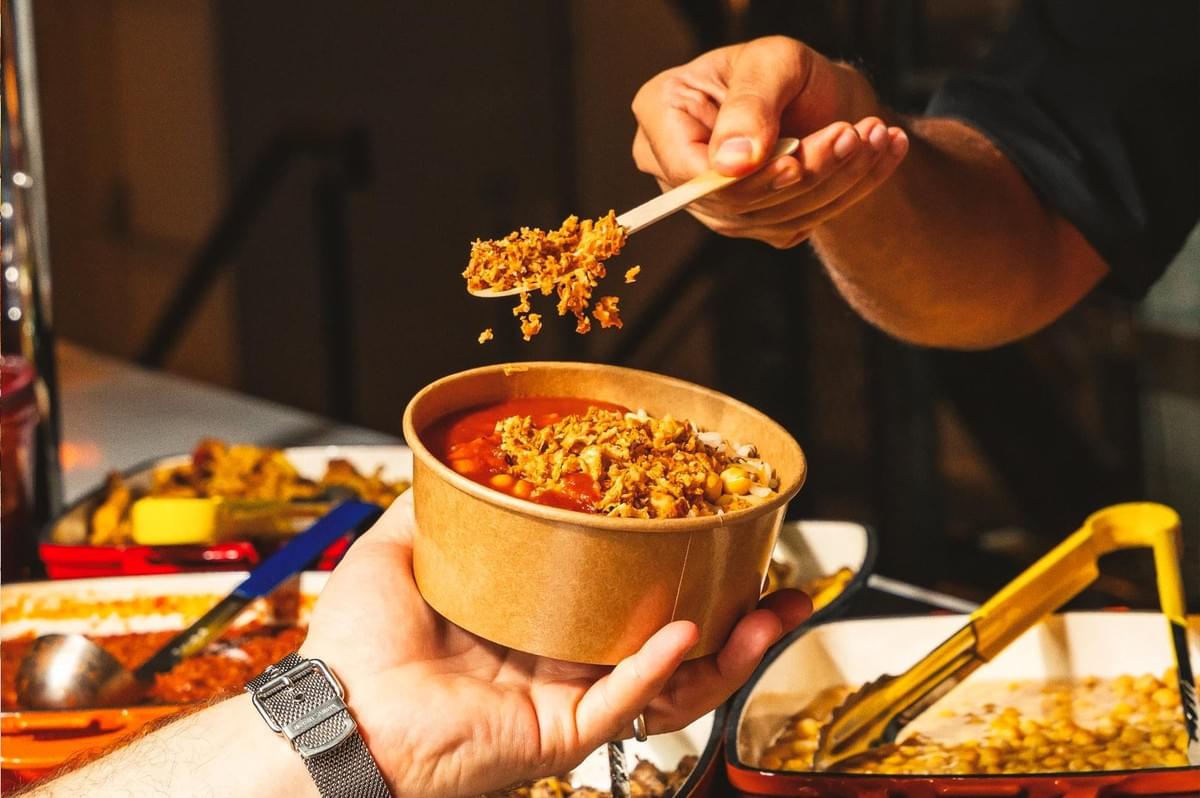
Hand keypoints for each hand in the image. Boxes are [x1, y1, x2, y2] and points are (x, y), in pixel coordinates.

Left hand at [302, 491, 810, 796]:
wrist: (336, 712)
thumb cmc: (359, 641)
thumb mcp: (399, 547)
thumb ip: (439, 506)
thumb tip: (458, 461)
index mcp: (534, 617)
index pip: (621, 591)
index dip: (670, 564)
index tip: (707, 529)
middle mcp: (560, 656)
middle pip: (665, 636)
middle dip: (731, 615)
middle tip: (777, 584)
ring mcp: (567, 696)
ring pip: (668, 679)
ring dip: (725, 648)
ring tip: (767, 613)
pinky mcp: (562, 732)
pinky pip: (625, 702)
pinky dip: (660, 668)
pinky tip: (687, 631)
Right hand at [631, 35, 908, 247]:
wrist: (817, 94)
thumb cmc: (783, 68)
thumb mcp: (771, 63)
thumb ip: (749, 106)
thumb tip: (733, 164)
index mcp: (662, 117)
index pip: (689, 171)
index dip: (742, 178)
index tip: (795, 161)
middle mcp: (677, 169)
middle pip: (734, 200)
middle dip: (803, 172)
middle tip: (854, 133)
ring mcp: (714, 204)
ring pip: (771, 217)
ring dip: (834, 180)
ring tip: (876, 135)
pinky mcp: (754, 223)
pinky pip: (797, 224)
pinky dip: (845, 193)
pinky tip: (878, 155)